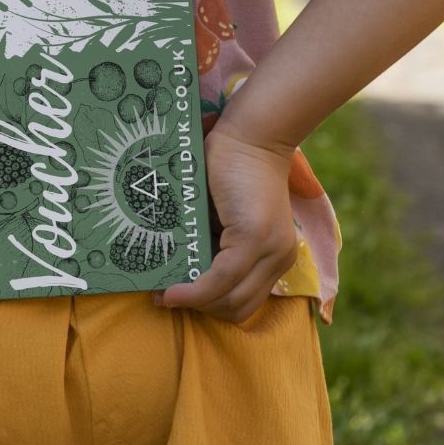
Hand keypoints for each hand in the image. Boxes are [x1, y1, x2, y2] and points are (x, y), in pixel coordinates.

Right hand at [152, 121, 297, 323]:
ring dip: (196, 302)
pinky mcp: (253, 237)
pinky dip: (196, 291)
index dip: (211, 306)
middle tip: (168, 296)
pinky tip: (173, 290)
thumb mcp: (223, 215)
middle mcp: (277, 259)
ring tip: (166, 293)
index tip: (178, 298)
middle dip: (201, 308)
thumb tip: (182, 267)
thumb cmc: (230, 167)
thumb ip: (214, 240)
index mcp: (273, 255)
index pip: (244, 301)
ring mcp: (268, 250)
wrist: (250, 135)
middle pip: (238, 308)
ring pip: (231, 300)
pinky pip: (222, 278)